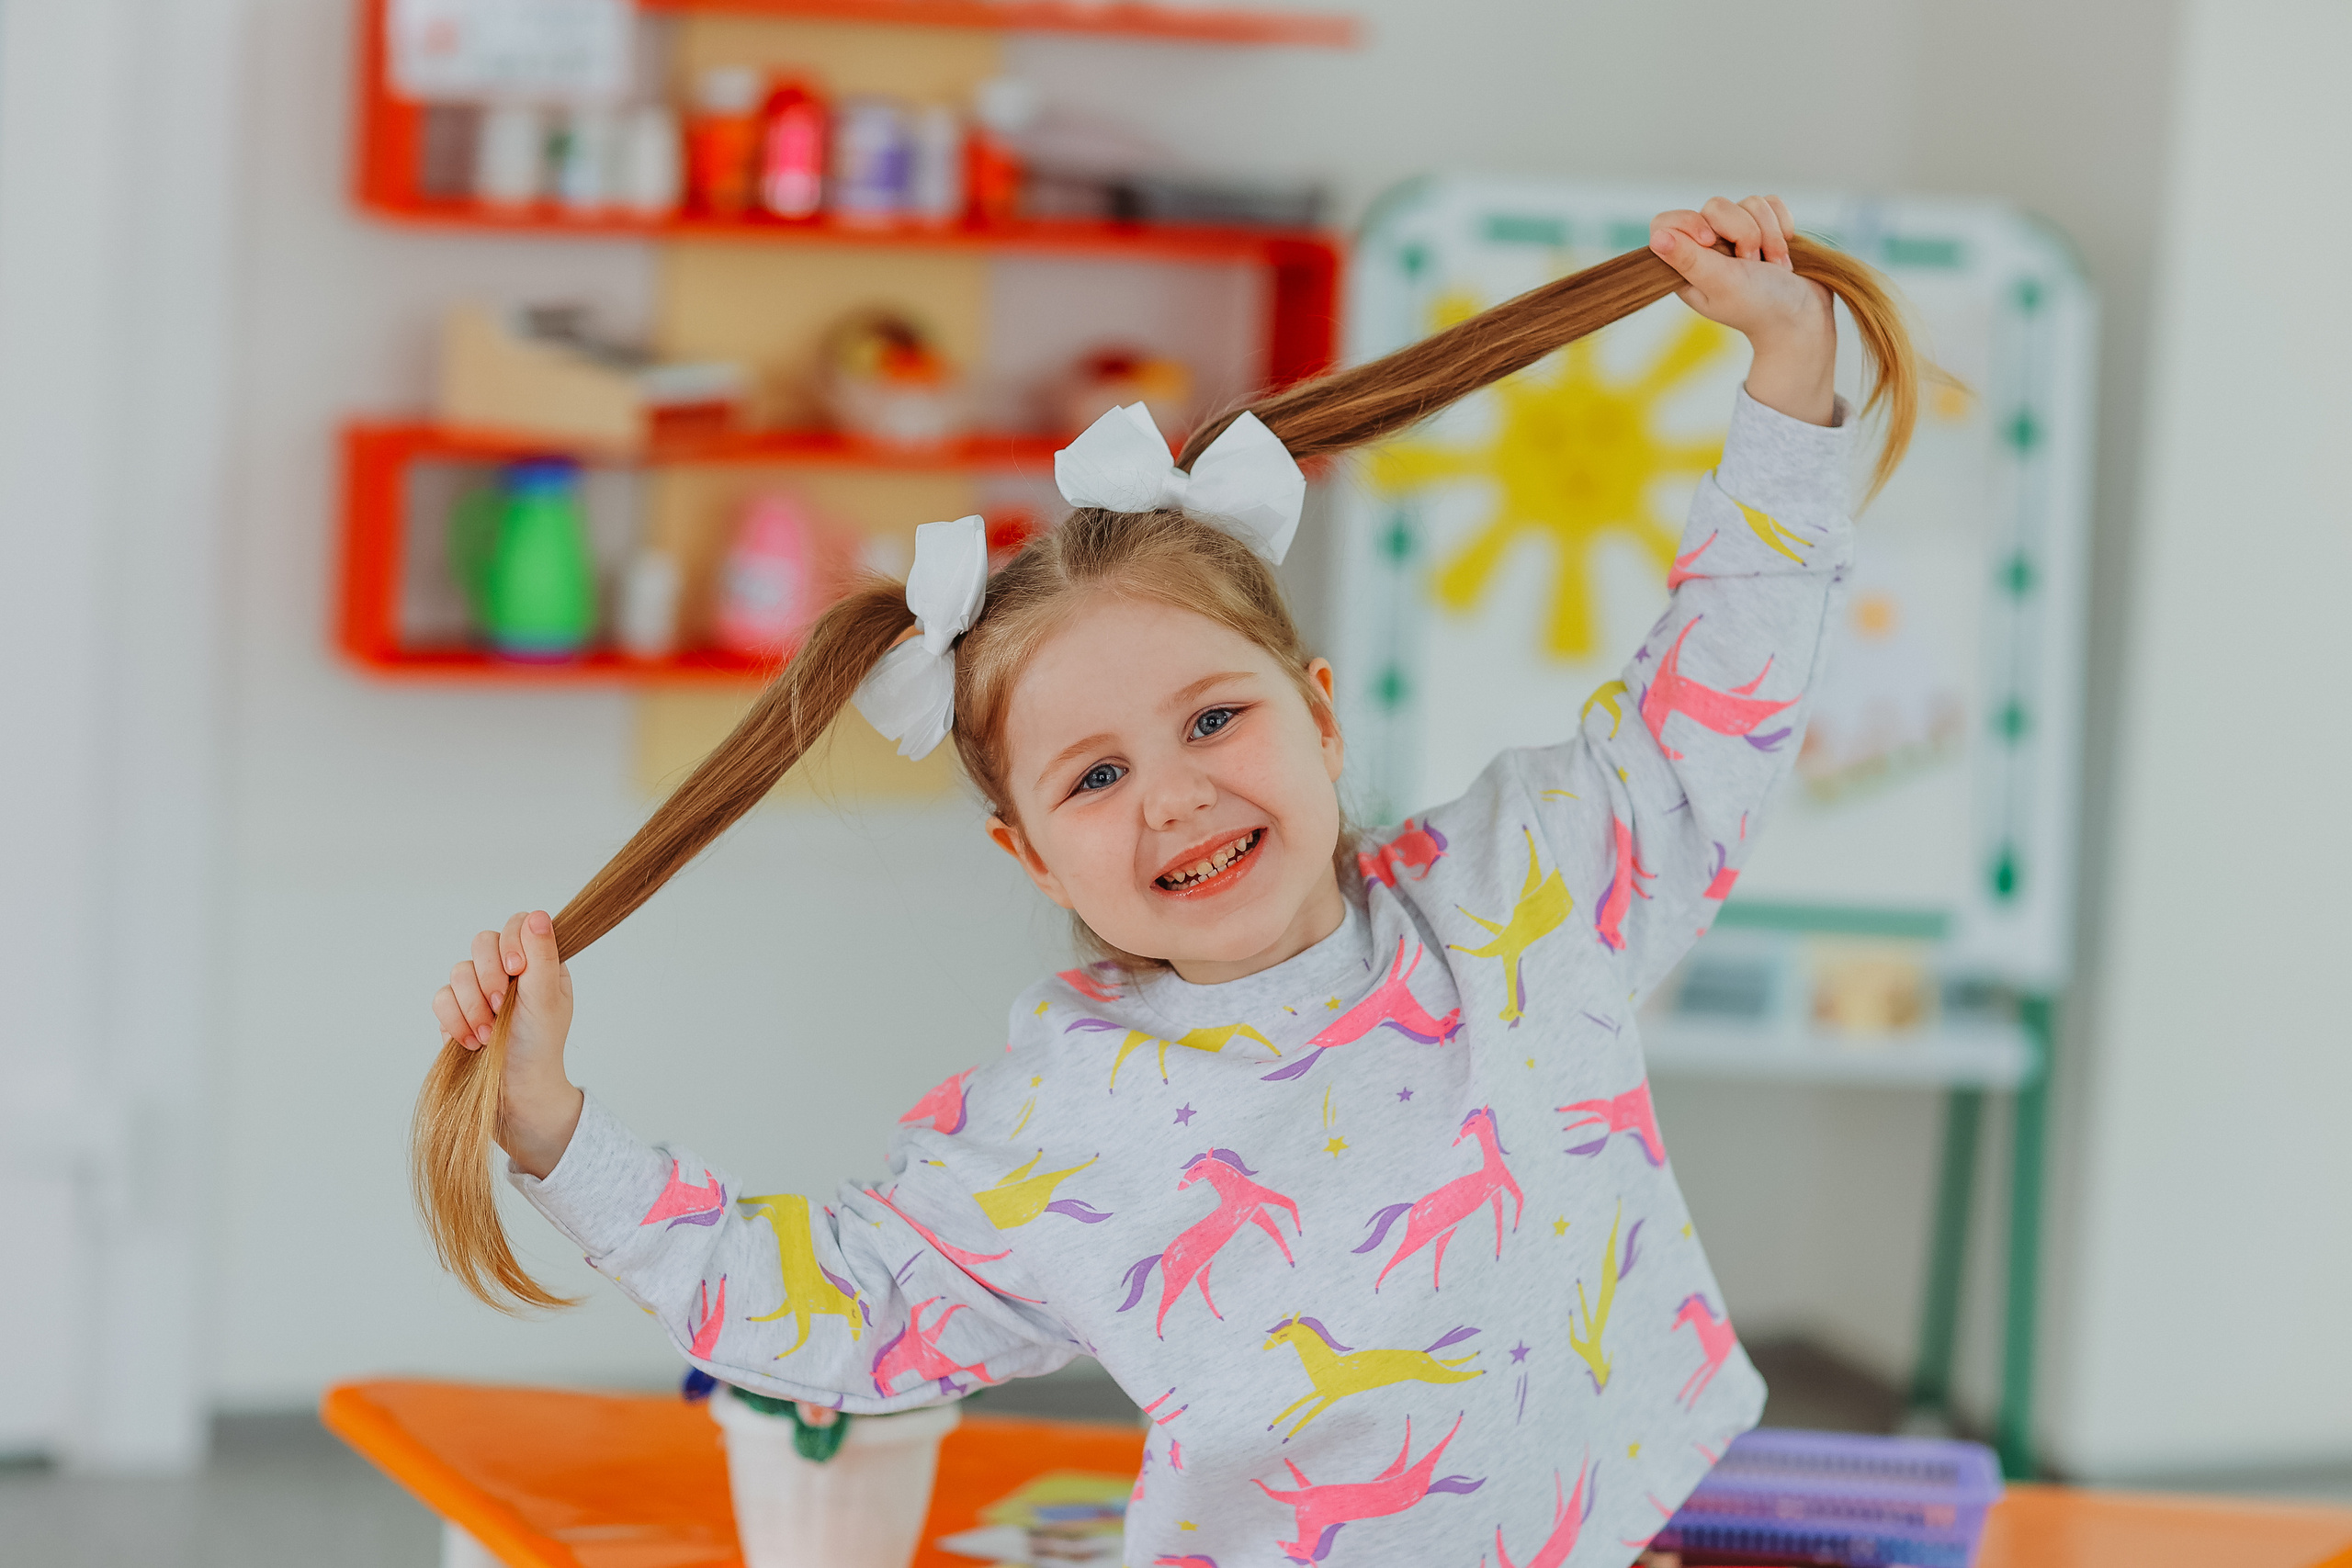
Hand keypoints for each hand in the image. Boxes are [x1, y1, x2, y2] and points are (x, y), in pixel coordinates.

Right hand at [431, 909, 582, 1176]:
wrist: (516, 1092)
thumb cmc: (540, 1046)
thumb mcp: (547, 1000)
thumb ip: (541, 957)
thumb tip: (539, 915)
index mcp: (538, 962)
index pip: (519, 924)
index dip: (512, 941)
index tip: (516, 970)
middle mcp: (508, 970)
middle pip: (482, 942)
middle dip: (488, 977)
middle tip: (501, 1007)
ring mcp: (479, 988)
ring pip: (459, 971)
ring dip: (472, 1006)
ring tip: (489, 1035)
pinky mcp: (457, 1010)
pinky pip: (440, 997)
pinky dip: (454, 1021)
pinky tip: (471, 1042)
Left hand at [1650, 195, 1836, 426]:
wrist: (1804, 318)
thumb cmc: (1760, 307)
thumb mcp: (1720, 284)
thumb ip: (1690, 260)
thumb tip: (1658, 237)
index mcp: (1686, 266)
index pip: (1667, 223)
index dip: (1689, 223)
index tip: (1711, 240)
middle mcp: (1708, 249)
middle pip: (1715, 206)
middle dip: (1744, 233)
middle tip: (1752, 264)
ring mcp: (1737, 236)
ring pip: (1749, 203)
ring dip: (1769, 235)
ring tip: (1774, 267)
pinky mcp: (1765, 227)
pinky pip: (1771, 204)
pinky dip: (1783, 227)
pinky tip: (1784, 253)